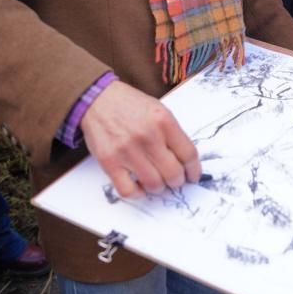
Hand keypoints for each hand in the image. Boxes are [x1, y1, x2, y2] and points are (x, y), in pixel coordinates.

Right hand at [80, 80, 200, 197]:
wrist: (98, 99)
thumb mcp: (159, 111)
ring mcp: (127, 150)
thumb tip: (186, 162)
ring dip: (159, 188)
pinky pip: (128, 190)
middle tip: (175, 180)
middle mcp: (147, 136)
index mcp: (164, 121)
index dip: (194, 170)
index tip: (193, 176)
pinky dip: (137, 194)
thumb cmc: (131, 106)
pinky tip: (140, 187)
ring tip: (157, 182)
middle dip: (177, 181)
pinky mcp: (109, 162)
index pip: (188, 154)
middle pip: (173, 173)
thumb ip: (172, 134)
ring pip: (154, 185)